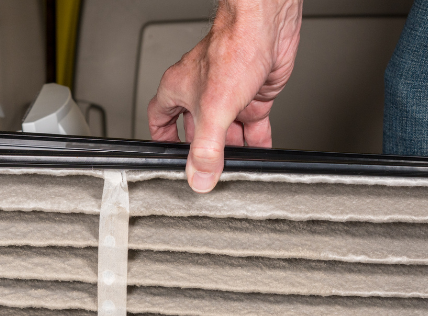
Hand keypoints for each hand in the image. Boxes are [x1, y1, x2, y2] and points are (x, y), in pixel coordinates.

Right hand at [147, 0, 302, 192]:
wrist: (267, 28)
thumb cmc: (234, 48)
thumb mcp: (214, 109)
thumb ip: (206, 148)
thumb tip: (200, 176)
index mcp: (180, 89)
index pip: (160, 119)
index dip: (162, 139)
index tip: (168, 157)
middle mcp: (203, 92)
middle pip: (196, 132)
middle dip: (203, 152)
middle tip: (208, 172)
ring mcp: (229, 95)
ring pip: (226, 132)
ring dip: (231, 151)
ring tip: (234, 169)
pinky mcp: (253, 96)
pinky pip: (251, 127)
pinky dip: (255, 142)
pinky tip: (258, 155)